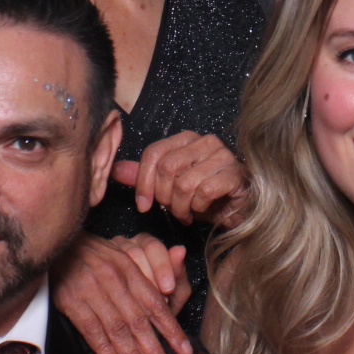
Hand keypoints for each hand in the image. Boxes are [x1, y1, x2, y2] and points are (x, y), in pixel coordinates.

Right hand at [53, 232, 190, 353]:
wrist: (54, 243)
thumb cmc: (92, 255)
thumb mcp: (121, 257)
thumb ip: (146, 275)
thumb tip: (172, 289)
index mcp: (129, 269)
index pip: (155, 304)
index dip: (171, 329)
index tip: (185, 351)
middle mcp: (114, 279)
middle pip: (139, 322)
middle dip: (155, 352)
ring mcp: (92, 290)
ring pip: (117, 329)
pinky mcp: (71, 300)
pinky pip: (91, 328)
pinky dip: (104, 349)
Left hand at [111, 130, 249, 226]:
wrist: (238, 210)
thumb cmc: (204, 198)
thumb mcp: (169, 188)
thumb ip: (144, 177)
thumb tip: (115, 169)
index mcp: (186, 139)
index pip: (153, 153)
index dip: (143, 182)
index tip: (143, 205)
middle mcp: (205, 141)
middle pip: (167, 167)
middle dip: (164, 197)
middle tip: (171, 209)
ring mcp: (223, 155)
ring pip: (185, 183)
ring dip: (181, 207)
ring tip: (186, 213)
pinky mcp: (236, 173)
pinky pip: (205, 191)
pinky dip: (198, 207)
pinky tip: (202, 210)